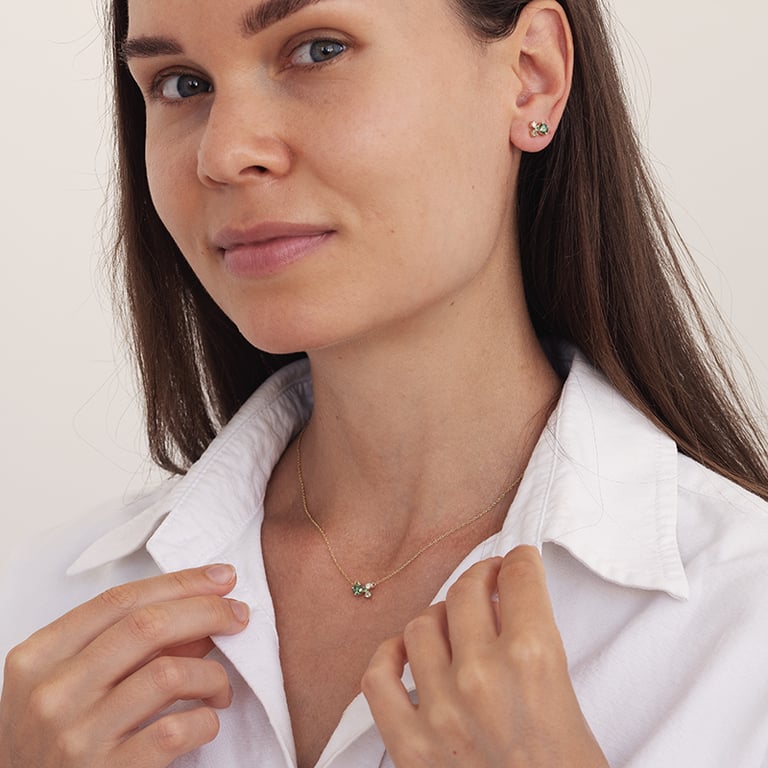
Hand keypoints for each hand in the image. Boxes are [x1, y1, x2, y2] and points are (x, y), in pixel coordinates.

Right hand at [0, 564, 248, 767]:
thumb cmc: (54, 741)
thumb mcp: (71, 684)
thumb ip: (126, 645)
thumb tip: (201, 614)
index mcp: (38, 657)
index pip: (120, 600)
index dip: (180, 582)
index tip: (221, 578)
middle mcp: (52, 693)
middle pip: (148, 626)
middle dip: (207, 611)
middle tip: (238, 615)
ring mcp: (76, 736)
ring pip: (169, 673)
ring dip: (212, 674)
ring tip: (220, 687)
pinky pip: (176, 730)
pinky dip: (205, 720)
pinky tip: (206, 721)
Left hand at [362, 546, 608, 766]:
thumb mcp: (572, 704)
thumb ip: (537, 650)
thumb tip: (508, 606)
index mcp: (536, 661)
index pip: (519, 578)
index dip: (518, 561)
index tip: (517, 560)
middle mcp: (482, 675)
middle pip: (466, 591)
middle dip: (480, 577)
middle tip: (488, 582)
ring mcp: (439, 709)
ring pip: (420, 625)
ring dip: (438, 618)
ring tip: (454, 627)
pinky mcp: (408, 745)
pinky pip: (377, 676)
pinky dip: (387, 657)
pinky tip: (405, 655)